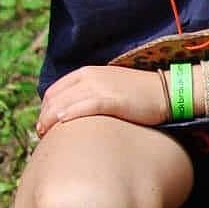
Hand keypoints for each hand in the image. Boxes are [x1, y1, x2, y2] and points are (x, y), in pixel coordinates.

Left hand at [36, 65, 169, 135]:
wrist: (168, 92)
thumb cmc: (140, 94)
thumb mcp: (110, 86)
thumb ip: (91, 93)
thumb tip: (75, 111)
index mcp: (87, 72)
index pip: (55, 90)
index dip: (44, 108)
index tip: (43, 123)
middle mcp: (90, 77)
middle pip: (55, 97)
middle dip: (44, 116)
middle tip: (40, 133)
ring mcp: (101, 87)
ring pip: (65, 102)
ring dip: (51, 119)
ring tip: (46, 135)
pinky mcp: (112, 99)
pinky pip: (84, 107)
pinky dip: (69, 114)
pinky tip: (62, 124)